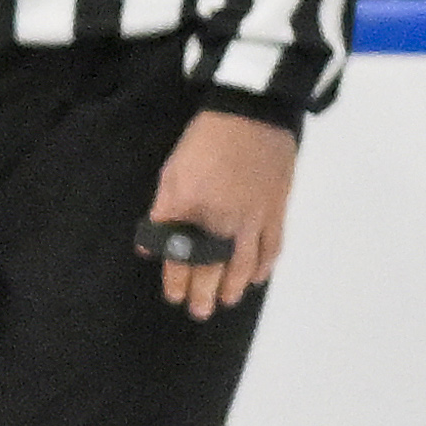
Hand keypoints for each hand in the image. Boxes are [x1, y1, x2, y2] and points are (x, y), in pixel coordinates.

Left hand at [144, 109, 296, 318]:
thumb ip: (161, 214)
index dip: (177, 281)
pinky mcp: (276, 210)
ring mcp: (253, 219)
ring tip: (227, 300)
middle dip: (204, 293)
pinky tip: (258, 278)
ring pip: (244, 264)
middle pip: (212, 268)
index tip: (174, 296)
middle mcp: (222, 222)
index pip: (180, 257)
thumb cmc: (203, 141)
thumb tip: (148, 247)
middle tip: (200, 311)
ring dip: (234, 286)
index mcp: (190, 211)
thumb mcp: (171, 174)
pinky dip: (264, 266)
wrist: (251, 114)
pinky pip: (271, 247)